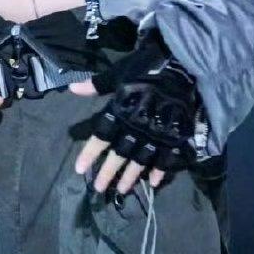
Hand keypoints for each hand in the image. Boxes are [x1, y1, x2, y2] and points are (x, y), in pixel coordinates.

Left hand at [67, 28, 199, 195]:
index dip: (90, 153)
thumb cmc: (146, 66)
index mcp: (122, 110)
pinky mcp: (175, 134)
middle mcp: (137, 125)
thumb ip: (97, 85)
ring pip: (141, 159)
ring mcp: (157, 132)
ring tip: (121, 190)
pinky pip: (167, 157)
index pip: (101, 135)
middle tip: (99, 189)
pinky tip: (153, 182)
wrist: (181, 64)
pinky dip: (160, 170)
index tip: (80, 169)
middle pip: (120, 153)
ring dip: (130, 176)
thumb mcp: (119, 72)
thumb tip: (72, 88)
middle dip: (108, 172)